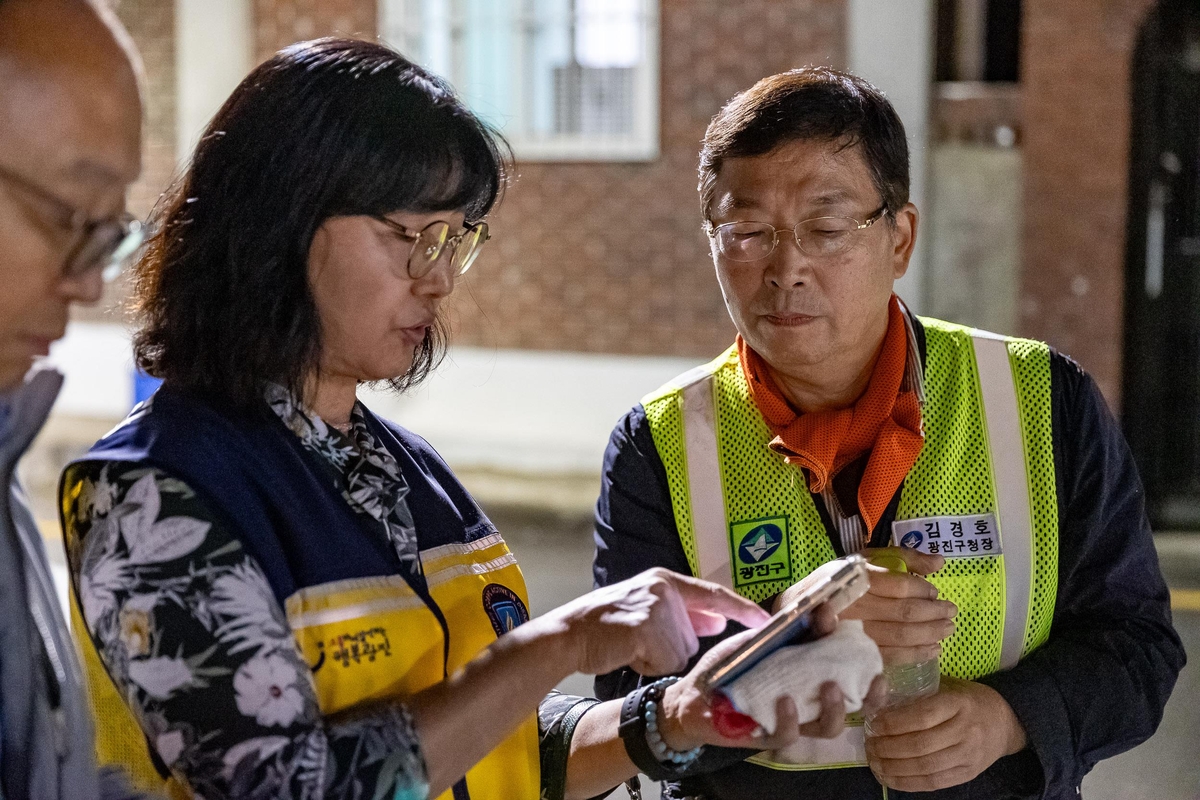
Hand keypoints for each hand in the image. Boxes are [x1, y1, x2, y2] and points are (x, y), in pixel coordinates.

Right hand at [545, 567, 771, 676]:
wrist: (571, 633)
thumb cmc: (607, 626)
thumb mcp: (647, 609)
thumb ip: (683, 614)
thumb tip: (718, 622)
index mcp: (665, 581)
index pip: (713, 594)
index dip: (742, 608)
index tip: (766, 619)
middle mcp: (664, 590)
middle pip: (692, 637)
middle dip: (671, 649)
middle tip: (638, 643)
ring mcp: (656, 608)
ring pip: (680, 652)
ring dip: (658, 659)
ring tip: (631, 647)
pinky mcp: (646, 628)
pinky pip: (664, 661)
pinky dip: (648, 665)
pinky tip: (628, 653)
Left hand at [655, 604, 886, 751]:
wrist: (695, 693)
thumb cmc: (730, 666)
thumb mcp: (759, 640)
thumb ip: (787, 628)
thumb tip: (816, 607)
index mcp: (810, 674)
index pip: (850, 670)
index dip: (860, 654)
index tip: (840, 622)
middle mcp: (809, 700)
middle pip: (855, 706)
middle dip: (871, 695)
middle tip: (871, 677)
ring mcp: (792, 721)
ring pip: (829, 727)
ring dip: (836, 709)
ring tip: (830, 688)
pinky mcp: (770, 736)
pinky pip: (790, 734)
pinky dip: (791, 719)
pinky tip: (786, 702)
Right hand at [833, 547, 957, 664]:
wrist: (802, 608)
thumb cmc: (840, 580)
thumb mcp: (867, 558)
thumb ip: (903, 557)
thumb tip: (939, 562)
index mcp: (858, 578)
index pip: (900, 586)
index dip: (923, 590)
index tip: (935, 592)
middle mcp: (857, 605)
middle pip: (905, 612)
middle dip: (934, 613)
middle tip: (951, 612)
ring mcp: (856, 632)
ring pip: (901, 636)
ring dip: (930, 634)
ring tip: (947, 629)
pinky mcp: (857, 652)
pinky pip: (891, 656)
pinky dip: (916, 654)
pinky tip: (932, 650)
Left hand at [864, 675, 1027, 791]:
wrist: (1006, 723)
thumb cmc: (970, 700)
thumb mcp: (950, 686)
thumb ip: (921, 691)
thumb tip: (880, 695)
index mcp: (959, 704)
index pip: (922, 716)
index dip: (894, 722)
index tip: (873, 724)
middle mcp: (966, 731)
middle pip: (920, 745)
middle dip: (888, 748)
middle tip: (869, 745)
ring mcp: (968, 756)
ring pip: (925, 767)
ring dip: (894, 768)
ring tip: (874, 762)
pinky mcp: (967, 774)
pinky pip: (934, 783)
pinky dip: (908, 783)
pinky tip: (889, 778)